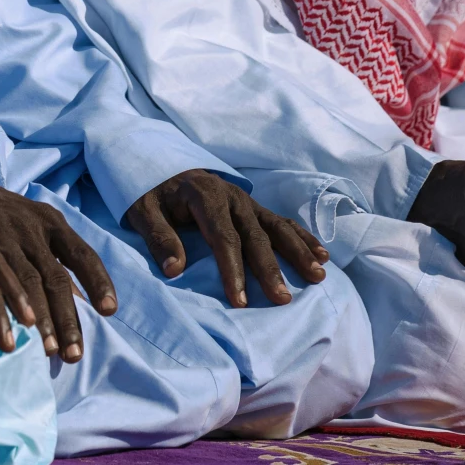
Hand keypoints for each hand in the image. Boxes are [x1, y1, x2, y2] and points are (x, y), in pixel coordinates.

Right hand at [0, 181, 114, 362]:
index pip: (82, 254)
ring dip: (41, 319)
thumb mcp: (35, 227)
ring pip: (29, 283)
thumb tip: (84, 304)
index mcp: (51, 223)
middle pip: (56, 277)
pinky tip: (12, 330)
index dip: (98, 282)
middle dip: (68, 318)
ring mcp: (4, 238)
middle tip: (74, 353)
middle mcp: (32, 229)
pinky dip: (7, 308)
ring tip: (49, 350)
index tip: (109, 311)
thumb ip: (56, 260)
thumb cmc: (5, 218)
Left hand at [125, 169, 329, 308]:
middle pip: (255, 236)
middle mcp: (232, 197)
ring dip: (298, 252)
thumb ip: (158, 236)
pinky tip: (321, 256)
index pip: (223, 237)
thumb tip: (174, 269)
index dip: (232, 270)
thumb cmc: (150, 193)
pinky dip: (303, 238)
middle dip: (270, 269)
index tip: (240, 300)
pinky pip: (283, 222)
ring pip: (277, 228)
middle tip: (282, 299)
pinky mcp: (254, 207)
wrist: (159, 164)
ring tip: (317, 276)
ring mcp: (247, 201)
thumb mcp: (142, 210)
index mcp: (205, 196)